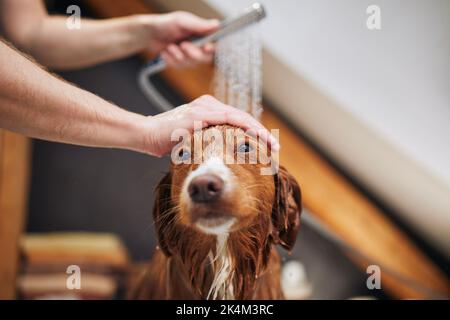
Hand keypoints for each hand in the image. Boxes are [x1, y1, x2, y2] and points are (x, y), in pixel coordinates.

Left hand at [141, 12, 218, 68]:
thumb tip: (216, 25)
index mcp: (202, 33)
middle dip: (193, 53)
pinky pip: (180, 67)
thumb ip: (198, 25)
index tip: (207, 47)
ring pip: (191, 64)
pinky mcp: (181, 63)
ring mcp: (190, 55)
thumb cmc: (166, 24)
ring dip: (178, 55)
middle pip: (205, 58)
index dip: (213, 48)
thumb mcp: (181, 21)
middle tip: (183, 45)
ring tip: (170, 46)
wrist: (149, 34)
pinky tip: (166, 52)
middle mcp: (199, 45)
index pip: (215, 44)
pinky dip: (171, 60)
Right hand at [143, 95, 279, 156]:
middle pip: (242, 118)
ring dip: (258, 132)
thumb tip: (222, 155)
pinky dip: (245, 129)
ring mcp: (205, 108)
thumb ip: (208, 141)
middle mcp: (209, 105)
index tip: (266, 146)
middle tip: (275, 147)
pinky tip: (257, 138)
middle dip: (261, 133)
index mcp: (208, 109)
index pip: (237, 120)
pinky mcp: (200, 114)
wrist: (147, 134)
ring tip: (271, 146)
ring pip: (240, 118)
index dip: (254, 132)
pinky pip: (229, 120)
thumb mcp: (193, 140)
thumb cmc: (166, 140)